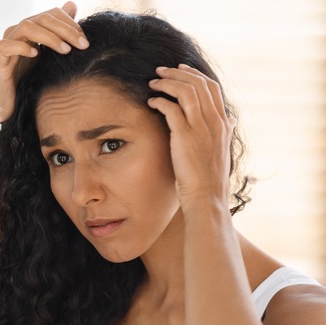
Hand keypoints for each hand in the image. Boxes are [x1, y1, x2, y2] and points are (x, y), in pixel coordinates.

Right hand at [0, 2, 87, 123]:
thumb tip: (73, 6)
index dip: (70, 23)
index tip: (85, 40)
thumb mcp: (48, 57)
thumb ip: (59, 35)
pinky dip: (22, 47)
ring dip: (49, 37)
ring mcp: (7, 45)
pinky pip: (7, 46)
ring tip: (65, 50)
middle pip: (42, 19)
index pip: (52, 14)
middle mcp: (18, 33)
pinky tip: (36, 55)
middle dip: (66, 30)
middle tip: (82, 44)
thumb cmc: (27, 81)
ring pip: (27, 27)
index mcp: (30, 30)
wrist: (5, 104)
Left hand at [147, 65, 236, 209]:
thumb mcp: (222, 150)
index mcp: (223, 123)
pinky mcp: (185, 136)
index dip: (195, 75)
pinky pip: (171, 109)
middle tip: (160, 71)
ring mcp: (201, 128)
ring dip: (167, 83)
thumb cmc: (210, 177)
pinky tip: (151, 102)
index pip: (212, 87)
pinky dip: (159, 101)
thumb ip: (226, 131)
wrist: (207, 196)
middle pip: (198, 84)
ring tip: (153, 83)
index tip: (180, 69)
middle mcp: (214, 121)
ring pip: (185, 91)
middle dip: (177, 73)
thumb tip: (232, 119)